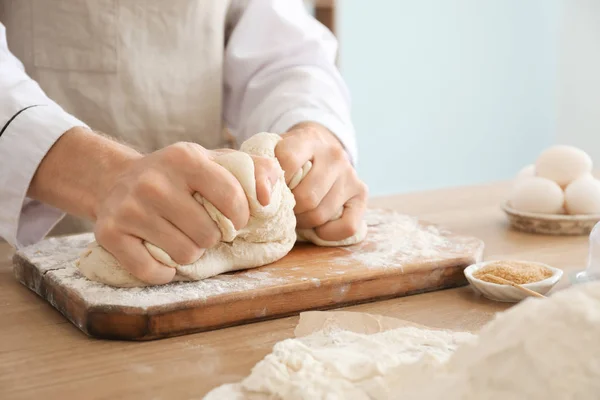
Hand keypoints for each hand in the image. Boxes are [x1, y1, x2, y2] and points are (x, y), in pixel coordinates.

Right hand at [94, 142, 279, 284]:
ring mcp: (128, 208)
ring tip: (181, 237)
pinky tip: (160, 254)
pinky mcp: (109, 233)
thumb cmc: (179, 176)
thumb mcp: (216, 161)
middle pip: (208, 234)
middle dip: (212, 237)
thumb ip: (257, 170)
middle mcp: (153, 181)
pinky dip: (163, 272)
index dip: (240, 217)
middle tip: (201, 228)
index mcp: (184, 157)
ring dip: (189, 253)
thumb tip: (269, 197)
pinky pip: (152, 272)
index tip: (234, 218)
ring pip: (184, 255)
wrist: (116, 179)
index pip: (231, 198)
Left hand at [275, 122, 367, 240]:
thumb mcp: (275, 151)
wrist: (320, 149)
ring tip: (297, 215)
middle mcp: (335, 156)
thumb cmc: (291, 157)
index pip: (287, 161)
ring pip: (321, 214)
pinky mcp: (362, 194)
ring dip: (303, 222)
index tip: (270, 189)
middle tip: (284, 208)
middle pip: (306, 197)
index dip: (274, 183)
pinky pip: (347, 227)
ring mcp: (351, 175)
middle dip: (290, 210)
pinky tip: (318, 226)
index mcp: (309, 139)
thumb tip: (260, 193)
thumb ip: (264, 167)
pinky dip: (328, 233)